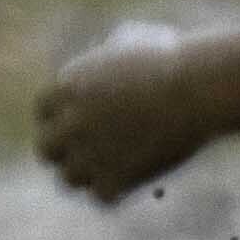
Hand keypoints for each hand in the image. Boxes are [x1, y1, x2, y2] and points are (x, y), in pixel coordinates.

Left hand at [32, 25, 214, 203]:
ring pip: (70, 179)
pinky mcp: (112, 180)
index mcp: (66, 88)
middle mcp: (68, 123)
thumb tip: (107, 61)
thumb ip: (109, 59)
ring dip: (91, 175)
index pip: (44, 112)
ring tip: (116, 169)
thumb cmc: (173, 60)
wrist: (195, 88)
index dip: (60, 120)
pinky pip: (103, 197)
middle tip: (89, 154)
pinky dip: (120, 192)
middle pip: (46, 150)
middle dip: (66, 152)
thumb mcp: (132, 42)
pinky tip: (136, 182)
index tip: (78, 126)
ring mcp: (87, 154)